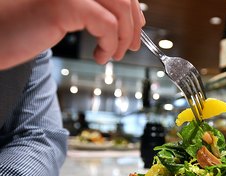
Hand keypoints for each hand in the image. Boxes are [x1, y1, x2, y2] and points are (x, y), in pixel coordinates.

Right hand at [0, 0, 145, 68]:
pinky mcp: (64, 4)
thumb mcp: (67, 14)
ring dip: (124, 38)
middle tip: (131, 48)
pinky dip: (111, 44)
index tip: (137, 29)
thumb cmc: (25, 26)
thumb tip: (131, 19)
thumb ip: (95, 11)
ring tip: (113, 54)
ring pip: (120, 8)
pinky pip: (106, 24)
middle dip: (134, 26)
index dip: (134, 9)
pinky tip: (100, 56)